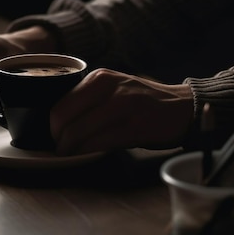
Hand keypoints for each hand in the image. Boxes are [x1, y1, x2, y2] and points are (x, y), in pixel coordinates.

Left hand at [50, 68, 194, 154]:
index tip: (54, 137)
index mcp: (100, 79)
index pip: (61, 104)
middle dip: (57, 139)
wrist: (181, 108)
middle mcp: (108, 89)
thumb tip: (59, 124)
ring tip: (70, 155)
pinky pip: (99, 144)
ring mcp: (122, 107)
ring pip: (78, 133)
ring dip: (70, 149)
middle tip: (60, 150)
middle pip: (64, 119)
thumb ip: (89, 100)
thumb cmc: (142, 103)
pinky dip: (87, 153)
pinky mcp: (133, 127)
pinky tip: (87, 155)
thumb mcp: (114, 89)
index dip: (52, 126)